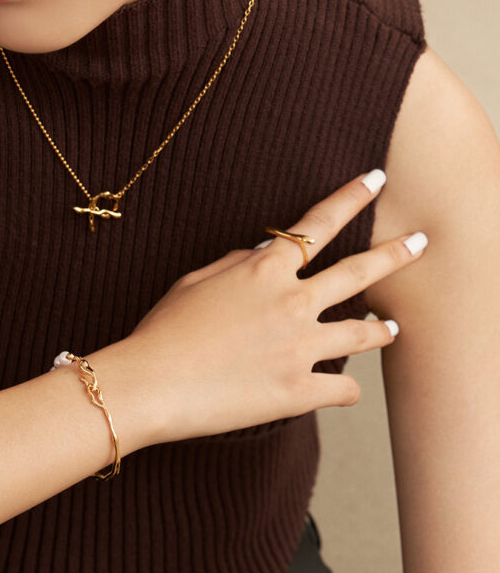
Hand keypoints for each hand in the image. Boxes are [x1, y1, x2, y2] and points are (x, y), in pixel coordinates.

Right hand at [120, 170, 426, 443]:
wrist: (151, 384)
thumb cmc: (163, 330)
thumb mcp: (195, 281)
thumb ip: (236, 264)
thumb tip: (264, 256)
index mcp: (264, 270)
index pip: (318, 224)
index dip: (350, 198)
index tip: (375, 180)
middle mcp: (292, 303)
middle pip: (358, 272)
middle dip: (396, 253)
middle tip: (421, 241)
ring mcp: (301, 348)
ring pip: (363, 333)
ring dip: (383, 329)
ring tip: (394, 327)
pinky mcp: (300, 391)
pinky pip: (344, 389)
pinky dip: (344, 389)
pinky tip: (342, 389)